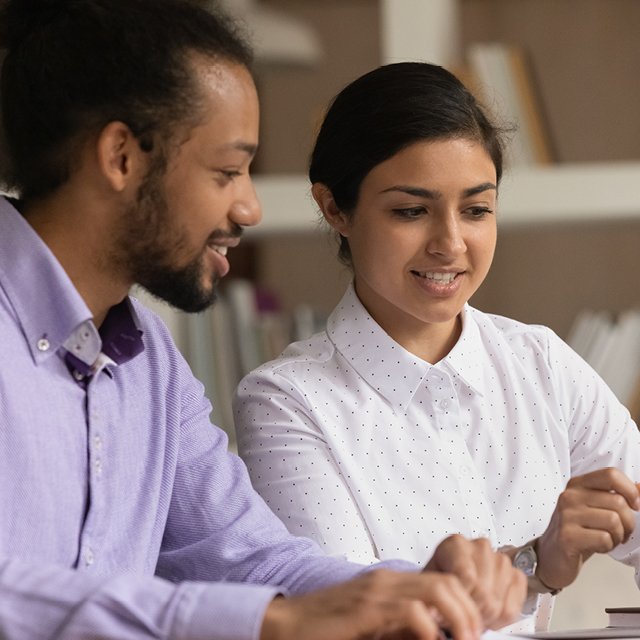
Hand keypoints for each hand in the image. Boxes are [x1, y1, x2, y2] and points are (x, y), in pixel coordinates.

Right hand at [260, 568, 481, 639]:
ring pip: (437, 590)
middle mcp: (387, 580)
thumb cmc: (326, 628)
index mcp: (389, 582)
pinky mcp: (367, 608)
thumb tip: (434, 634)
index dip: (464, 604)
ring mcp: (377, 591)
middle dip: (469, 612)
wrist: (286, 624)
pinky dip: (430, 631)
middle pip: (447, 581)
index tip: (470, 633)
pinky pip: (412, 612)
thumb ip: (399, 625)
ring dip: (458, 619)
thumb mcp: (370, 624)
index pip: (441, 579)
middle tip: (472, 639)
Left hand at [424, 534, 526, 628]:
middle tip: (461, 617)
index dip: (459, 600)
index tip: (450, 609)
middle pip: (482, 592)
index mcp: (455, 544)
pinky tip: (487, 615)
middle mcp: (480, 547)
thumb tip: (440, 616)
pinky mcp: (517, 575)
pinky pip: (512, 609)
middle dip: (471, 612)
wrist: (452, 578)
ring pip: (497, 604)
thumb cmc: (441, 580)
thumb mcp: (431, 584)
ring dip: (484, 617)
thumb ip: (436, 596)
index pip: (467, 577)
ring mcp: (501, 560)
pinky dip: (499, 620)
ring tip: (472, 614)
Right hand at [535, 467, 639, 590]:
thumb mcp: (594, 508)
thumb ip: (615, 495)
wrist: (550, 556)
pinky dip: (607, 546)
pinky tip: (597, 547)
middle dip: (628, 523)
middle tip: (620, 533)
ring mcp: (566, 515)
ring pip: (614, 521)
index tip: (635, 505)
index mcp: (577, 485)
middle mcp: (569, 496)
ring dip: (618, 536)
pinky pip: (604, 538)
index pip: (611, 475)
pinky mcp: (568, 536)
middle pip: (618, 502)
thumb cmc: (577, 531)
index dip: (630, 490)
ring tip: (607, 540)